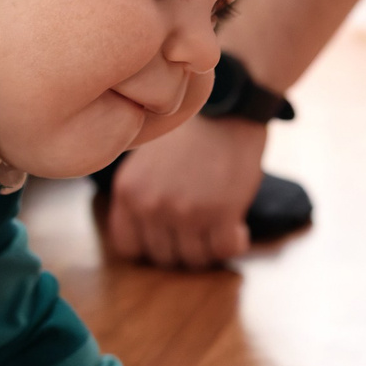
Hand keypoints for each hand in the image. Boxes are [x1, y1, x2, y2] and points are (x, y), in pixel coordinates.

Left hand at [104, 114, 268, 267]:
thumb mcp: (145, 161)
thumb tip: (145, 232)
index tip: (169, 238)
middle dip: (183, 248)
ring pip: (195, 258)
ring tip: (219, 227)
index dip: (151, 247)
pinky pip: (224, 250)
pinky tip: (237, 228)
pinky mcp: (221, 214)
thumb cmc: (190, 132)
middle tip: (200, 233)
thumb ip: (140, 194)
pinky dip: (233, 243)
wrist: (227, 106)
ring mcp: (186, 212)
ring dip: (209, 248)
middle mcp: (151, 205)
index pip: (129, 247)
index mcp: (128, 192)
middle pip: (164, 257)